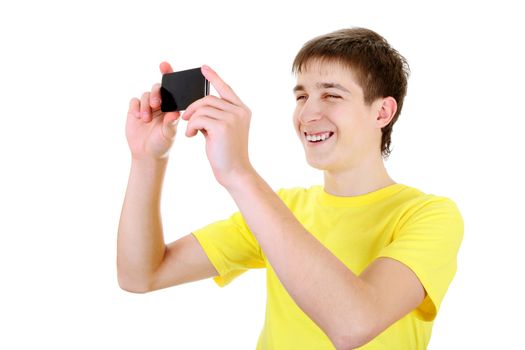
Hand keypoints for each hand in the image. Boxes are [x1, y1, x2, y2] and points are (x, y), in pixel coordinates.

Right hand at [125, 62, 180, 159]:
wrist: (147, 154)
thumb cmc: (162, 143)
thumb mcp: (168, 134)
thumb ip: (170, 123)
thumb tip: (174, 112)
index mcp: (171, 106)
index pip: (171, 87)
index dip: (168, 73)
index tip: (164, 65)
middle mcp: (160, 103)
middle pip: (157, 88)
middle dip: (155, 93)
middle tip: (156, 104)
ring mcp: (147, 106)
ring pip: (145, 95)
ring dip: (146, 105)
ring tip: (146, 119)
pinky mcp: (134, 110)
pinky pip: (134, 102)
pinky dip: (136, 107)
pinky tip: (137, 116)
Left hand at [183, 65, 253, 187]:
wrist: (235, 172)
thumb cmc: (227, 153)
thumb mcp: (224, 130)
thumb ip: (216, 115)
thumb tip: (197, 106)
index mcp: (243, 110)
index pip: (226, 88)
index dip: (214, 77)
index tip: (204, 68)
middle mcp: (239, 111)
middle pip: (208, 98)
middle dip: (193, 107)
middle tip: (186, 118)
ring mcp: (232, 118)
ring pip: (202, 108)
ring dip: (191, 119)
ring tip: (191, 131)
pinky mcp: (222, 126)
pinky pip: (198, 119)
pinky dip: (190, 127)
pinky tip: (191, 136)